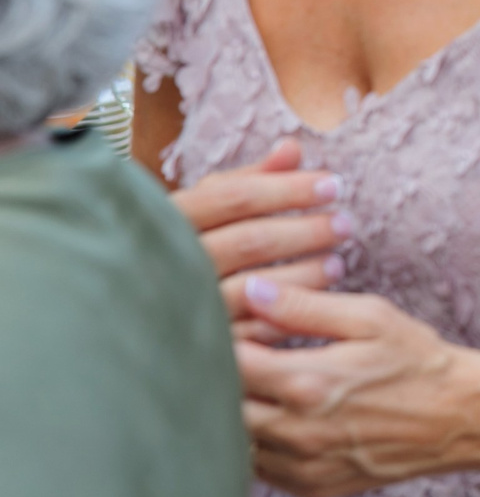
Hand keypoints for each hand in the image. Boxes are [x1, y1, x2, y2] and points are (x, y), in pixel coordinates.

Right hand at [171, 138, 348, 340]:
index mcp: (168, 220)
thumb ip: (244, 180)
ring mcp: (180, 307)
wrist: (118, 321)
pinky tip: (315, 302)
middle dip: (306, 231)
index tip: (334, 184)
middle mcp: (168, 263)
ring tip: (337, 263)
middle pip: (250, 241)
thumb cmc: (170, 250)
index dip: (289, 188)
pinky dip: (287, 316)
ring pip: (254, 288)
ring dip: (304, 274)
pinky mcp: (195, 347)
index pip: (236, 196)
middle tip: (345, 224)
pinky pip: (250, 333)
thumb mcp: (199, 209)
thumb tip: (292, 149)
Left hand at [234, 276, 479, 496]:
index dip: (226, 339)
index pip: (229, 362)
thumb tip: (252, 291)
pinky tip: (286, 417)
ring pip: (237, 440)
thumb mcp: (370, 317)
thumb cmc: (418, 360)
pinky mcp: (311, 486)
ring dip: (241, 412)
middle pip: (224, 405)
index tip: (241, 327)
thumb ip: (305, 306)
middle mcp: (297, 431)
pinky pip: (260, 467)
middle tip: (251, 355)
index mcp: (307, 382)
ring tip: (270, 386)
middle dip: (227, 377)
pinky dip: (261, 443)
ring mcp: (303, 465)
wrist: (460, 416)